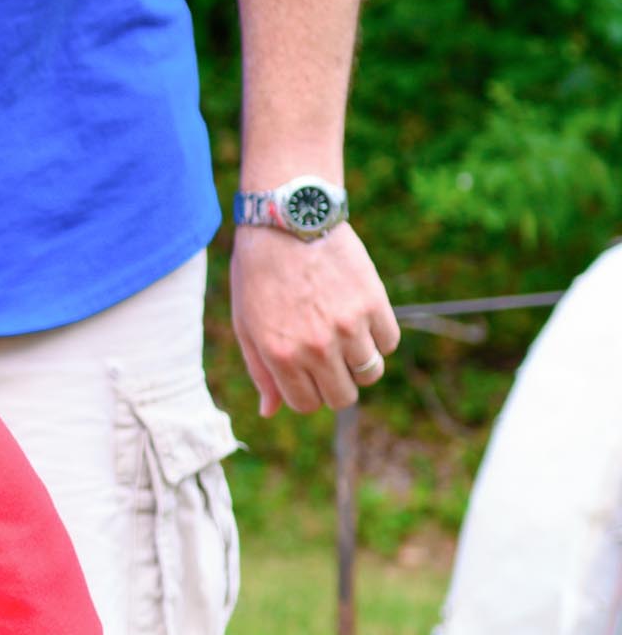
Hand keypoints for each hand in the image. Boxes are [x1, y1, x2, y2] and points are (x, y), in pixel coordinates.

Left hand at [226, 220, 399, 416]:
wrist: (288, 222)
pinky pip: (388, 342)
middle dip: (335, 385)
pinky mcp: (374, 303)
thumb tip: (268, 412)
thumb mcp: (246, 325)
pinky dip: (378, 337)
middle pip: (343, 396)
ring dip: (359, 363)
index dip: (308, 394)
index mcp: (279, 355)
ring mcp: (348, 326)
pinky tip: (360, 319)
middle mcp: (316, 347)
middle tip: (327, 361)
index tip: (306, 376)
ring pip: (370, 373)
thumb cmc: (259, 275)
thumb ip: (260, 371)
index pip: (307, 404)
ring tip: (344, 338)